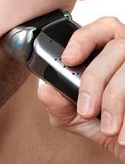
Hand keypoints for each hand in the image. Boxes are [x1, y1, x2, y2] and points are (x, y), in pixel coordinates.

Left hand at [37, 16, 124, 160]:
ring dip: (115, 101)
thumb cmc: (106, 127)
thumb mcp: (76, 117)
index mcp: (110, 51)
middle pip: (116, 48)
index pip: (101, 28)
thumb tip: (45, 91)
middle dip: (95, 79)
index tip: (68, 59)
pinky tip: (123, 135)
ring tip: (108, 128)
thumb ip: (59, 103)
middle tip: (86, 109)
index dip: (83, 39)